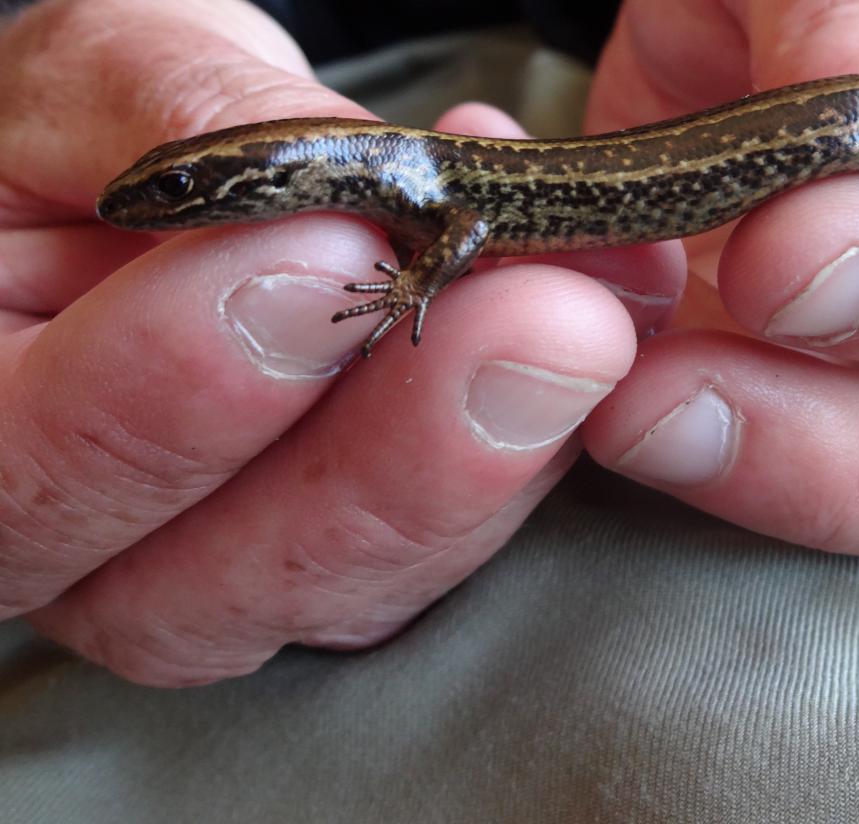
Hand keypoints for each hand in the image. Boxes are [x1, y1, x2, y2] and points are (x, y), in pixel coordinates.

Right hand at [0, 0, 683, 684]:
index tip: (319, 261)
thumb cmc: (112, 127)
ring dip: (479, 475)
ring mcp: (218, 563)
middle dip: (376, 469)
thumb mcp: (118, 78)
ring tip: (581, 329)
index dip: (170, 389)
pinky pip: (436, 559)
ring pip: (339, 599)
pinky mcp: (348, 552)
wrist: (185, 187)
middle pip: (189, 594)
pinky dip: (523, 466)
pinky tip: (578, 350)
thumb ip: (199, 126)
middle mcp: (83, 531)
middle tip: (528, 327)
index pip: (28, 460)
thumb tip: (344, 189)